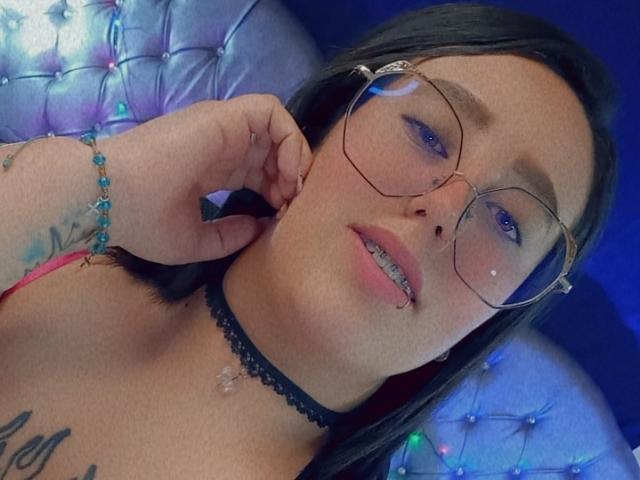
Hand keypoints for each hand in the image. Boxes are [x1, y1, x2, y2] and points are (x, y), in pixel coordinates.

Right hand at [103, 94, 312, 264]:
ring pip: (277, 128)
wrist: (111, 197)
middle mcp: (220, 145)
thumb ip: (230, 235)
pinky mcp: (224, 115)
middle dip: (290, 176)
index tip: (278, 216)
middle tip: (290, 204)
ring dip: (293, 157)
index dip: (276, 190)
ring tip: (290, 189)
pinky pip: (272, 112)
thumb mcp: (194, 241)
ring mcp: (222, 127)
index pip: (257, 171)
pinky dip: (289, 137)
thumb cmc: (144, 221)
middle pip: (272, 150)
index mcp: (211, 170)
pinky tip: (286, 171)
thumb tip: (262, 226)